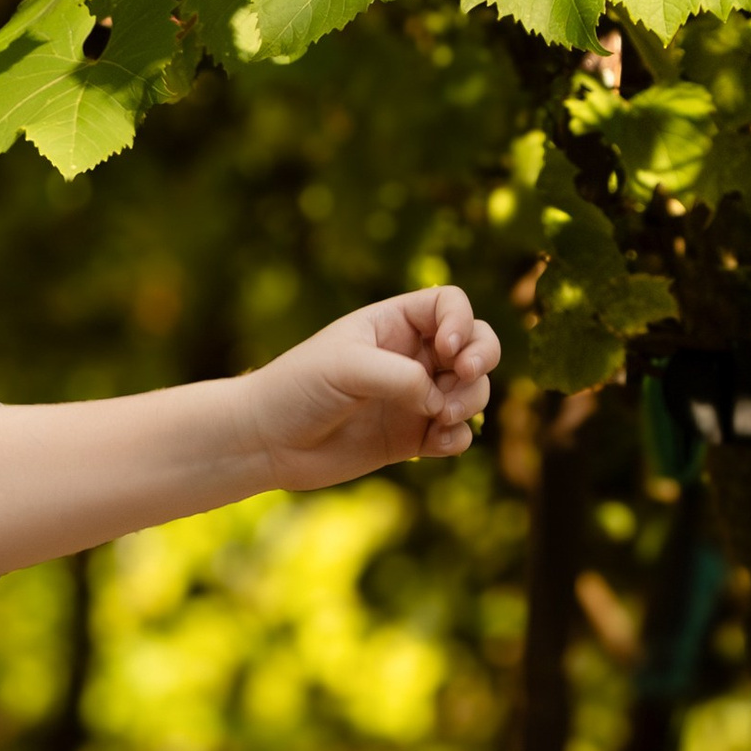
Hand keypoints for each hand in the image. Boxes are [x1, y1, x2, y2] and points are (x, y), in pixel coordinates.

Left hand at [243, 286, 496, 495]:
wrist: (266, 441)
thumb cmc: (297, 389)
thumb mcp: (347, 368)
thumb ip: (401, 377)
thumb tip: (441, 403)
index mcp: (393, 324)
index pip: (450, 306)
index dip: (462, 322)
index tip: (446, 349)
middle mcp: (410, 357)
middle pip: (475, 344)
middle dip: (483, 357)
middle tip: (464, 376)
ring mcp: (415, 397)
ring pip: (472, 391)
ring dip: (472, 401)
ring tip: (443, 417)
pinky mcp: (411, 438)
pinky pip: (455, 434)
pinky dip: (458, 438)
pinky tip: (438, 444)